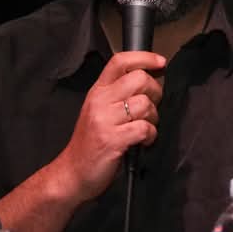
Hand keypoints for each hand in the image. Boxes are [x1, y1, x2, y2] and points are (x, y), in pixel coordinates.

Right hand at [52, 51, 164, 203]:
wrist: (72, 173)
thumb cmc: (91, 144)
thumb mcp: (100, 111)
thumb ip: (120, 94)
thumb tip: (152, 80)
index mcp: (97, 91)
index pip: (120, 61)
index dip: (144, 57)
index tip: (160, 63)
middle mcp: (99, 101)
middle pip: (139, 79)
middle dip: (155, 93)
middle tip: (151, 109)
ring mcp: (104, 120)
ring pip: (145, 104)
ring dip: (154, 118)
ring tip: (145, 128)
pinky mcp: (112, 140)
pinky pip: (144, 128)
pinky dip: (151, 135)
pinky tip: (143, 141)